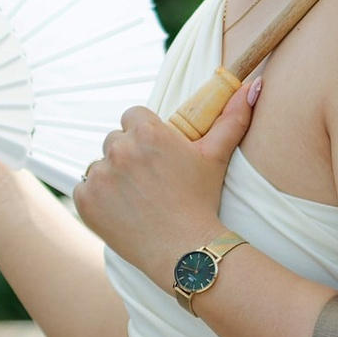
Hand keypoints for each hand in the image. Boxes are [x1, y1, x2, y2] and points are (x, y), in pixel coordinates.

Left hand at [72, 72, 259, 283]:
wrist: (185, 250)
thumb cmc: (201, 200)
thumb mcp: (217, 156)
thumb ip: (232, 118)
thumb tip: (254, 86)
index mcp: (146, 131)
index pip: (133, 116)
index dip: (144, 134)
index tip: (155, 155)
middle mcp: (118, 148)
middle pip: (115, 139)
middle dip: (128, 155)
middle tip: (150, 180)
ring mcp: (98, 175)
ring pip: (99, 165)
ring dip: (112, 176)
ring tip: (137, 197)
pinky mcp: (85, 199)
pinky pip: (84, 188)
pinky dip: (97, 198)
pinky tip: (121, 211)